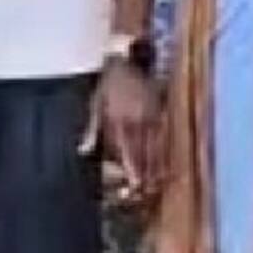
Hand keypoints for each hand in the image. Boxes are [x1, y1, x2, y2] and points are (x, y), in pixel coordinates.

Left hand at [84, 60, 162, 199]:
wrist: (126, 60)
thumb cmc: (109, 85)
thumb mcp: (95, 105)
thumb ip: (93, 130)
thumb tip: (84, 151)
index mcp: (116, 120)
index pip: (126, 150)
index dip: (132, 169)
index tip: (136, 186)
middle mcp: (134, 120)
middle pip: (143, 152)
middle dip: (146, 173)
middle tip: (149, 191)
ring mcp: (150, 116)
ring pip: (156, 146)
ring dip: (158, 166)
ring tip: (160, 183)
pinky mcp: (161, 111)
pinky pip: (164, 136)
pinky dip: (165, 151)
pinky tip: (168, 163)